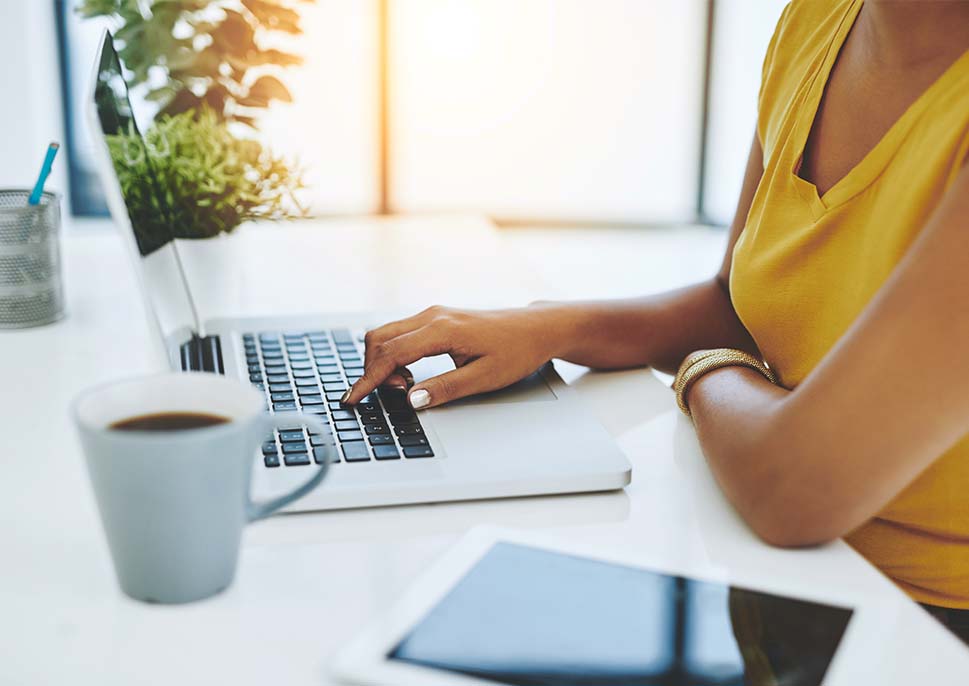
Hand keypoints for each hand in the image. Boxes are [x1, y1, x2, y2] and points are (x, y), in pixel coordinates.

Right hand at [344, 305, 564, 408]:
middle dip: (372, 370)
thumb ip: (446, 389)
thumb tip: (412, 401)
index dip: (369, 379)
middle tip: (391, 396)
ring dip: (382, 362)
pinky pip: (400, 333)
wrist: (536, 328)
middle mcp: (433, 316)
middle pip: (380, 339)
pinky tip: (410, 374)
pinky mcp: (436, 318)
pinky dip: (393, 353)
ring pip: (387, 334)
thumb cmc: (517, 350)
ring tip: (405, 386)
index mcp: (442, 330)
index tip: (353, 398)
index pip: (391, 354)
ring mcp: (433, 314)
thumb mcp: (484, 378)